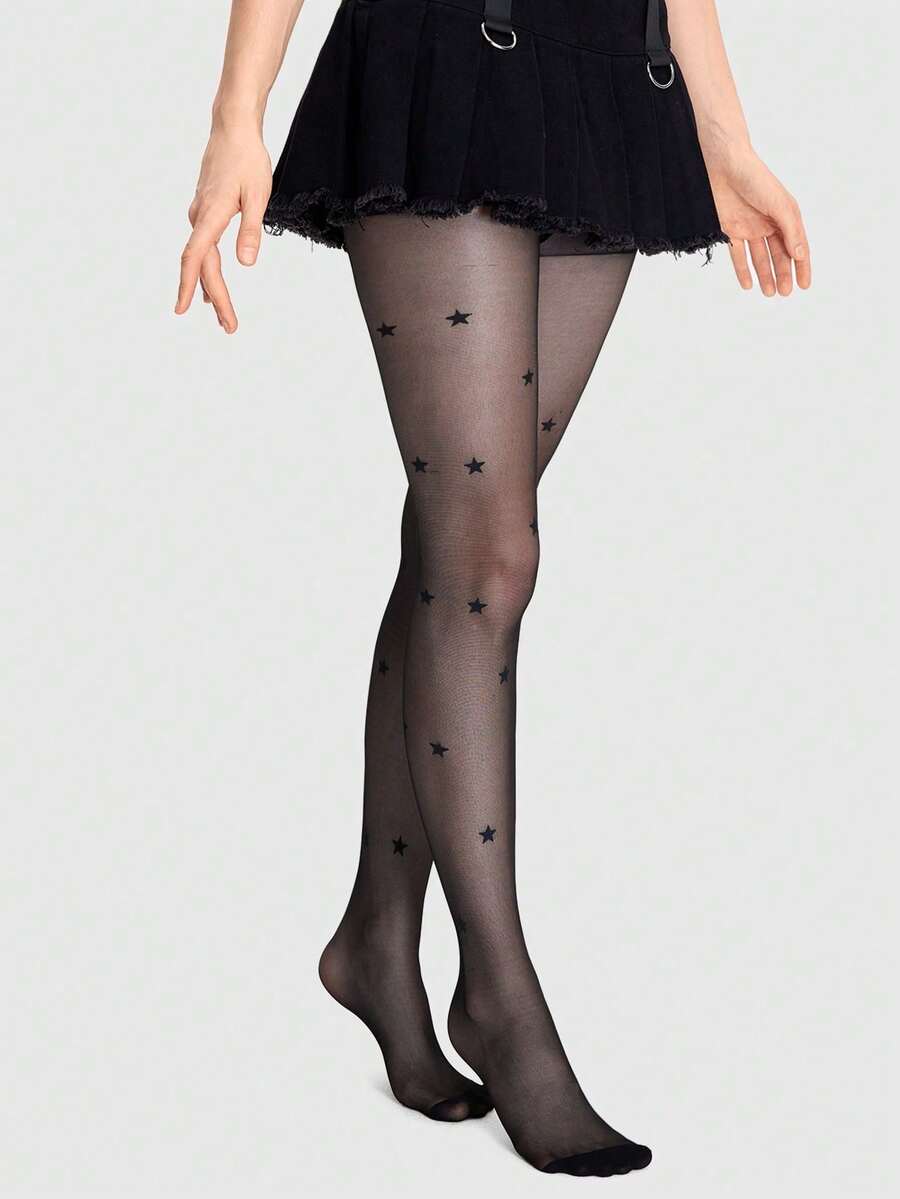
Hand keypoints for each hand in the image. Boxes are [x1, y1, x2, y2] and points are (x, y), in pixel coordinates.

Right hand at [175, 122, 271, 332]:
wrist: (233, 128)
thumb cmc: (249, 159)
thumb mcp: (259, 196)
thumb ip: (252, 230)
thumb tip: (246, 263)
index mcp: (211, 215)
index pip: (196, 258)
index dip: (190, 286)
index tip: (183, 309)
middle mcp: (200, 217)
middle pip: (203, 266)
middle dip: (216, 298)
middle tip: (230, 327)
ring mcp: (200, 213)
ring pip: (203, 258)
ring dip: (211, 287)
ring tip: (222, 315)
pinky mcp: (205, 210)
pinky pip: (203, 247)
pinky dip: (208, 269)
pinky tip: (212, 284)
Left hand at [704, 143, 810, 295]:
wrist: (724, 165)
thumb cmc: (755, 179)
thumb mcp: (778, 204)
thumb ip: (790, 230)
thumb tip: (800, 254)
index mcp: (786, 215)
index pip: (797, 246)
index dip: (802, 266)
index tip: (804, 286)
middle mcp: (769, 223)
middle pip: (779, 255)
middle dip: (783, 274)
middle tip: (784, 293)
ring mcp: (750, 227)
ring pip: (760, 257)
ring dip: (765, 275)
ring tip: (769, 293)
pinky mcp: (730, 229)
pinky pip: (738, 254)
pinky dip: (742, 270)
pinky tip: (747, 285)